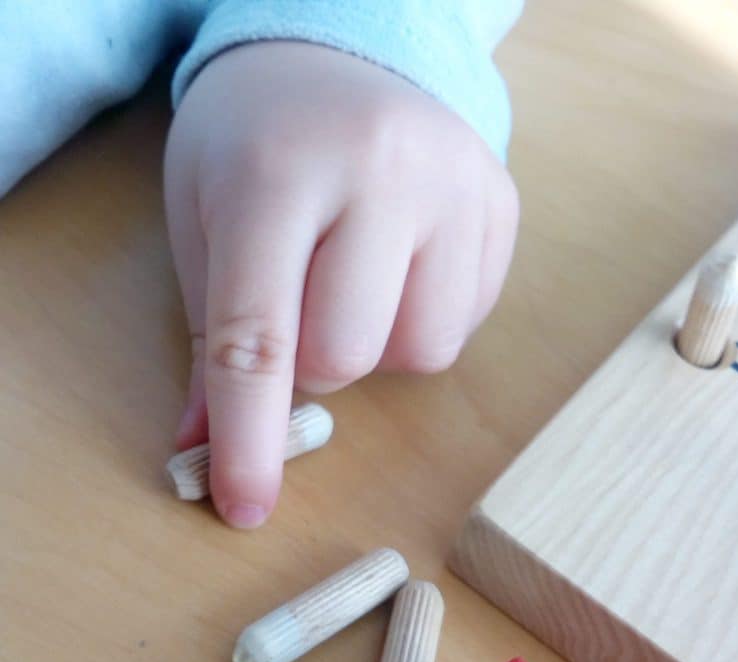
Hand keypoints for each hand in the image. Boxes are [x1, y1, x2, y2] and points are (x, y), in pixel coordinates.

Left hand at [164, 41, 517, 526]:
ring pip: (423, 352)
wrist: (344, 48)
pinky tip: (404, 266)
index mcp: (277, 174)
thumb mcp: (206, 224)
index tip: (246, 508)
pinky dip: (424, 321)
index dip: (249, 437)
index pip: (260, 337)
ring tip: (361, 284)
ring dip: (380, 348)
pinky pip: (468, 323)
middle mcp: (380, 171)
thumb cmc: (255, 144)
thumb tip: (205, 452)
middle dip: (317, 367)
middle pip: (350, 355)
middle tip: (305, 309)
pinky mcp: (503, 203)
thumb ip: (213, 342)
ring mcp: (456, 183)